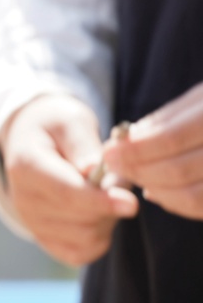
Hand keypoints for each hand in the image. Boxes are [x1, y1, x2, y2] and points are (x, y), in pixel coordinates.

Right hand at [0, 94, 138, 265]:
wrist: (32, 142)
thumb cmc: (56, 128)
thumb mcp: (70, 122)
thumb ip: (82, 144)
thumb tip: (92, 169)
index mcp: (26, 166)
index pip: (65, 193)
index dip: (100, 201)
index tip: (131, 203)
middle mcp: (22, 199)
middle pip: (79, 221)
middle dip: (110, 205)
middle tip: (117, 180)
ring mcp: (31, 222)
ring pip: (84, 239)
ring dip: (106, 220)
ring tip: (105, 194)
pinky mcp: (42, 238)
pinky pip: (79, 254)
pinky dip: (98, 239)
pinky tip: (98, 215)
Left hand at [103, 81, 202, 219]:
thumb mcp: (202, 98)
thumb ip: (168, 119)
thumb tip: (127, 141)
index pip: (173, 136)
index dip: (137, 148)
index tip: (109, 151)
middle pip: (181, 169)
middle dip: (140, 171)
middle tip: (115, 166)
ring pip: (194, 194)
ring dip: (157, 190)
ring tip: (137, 178)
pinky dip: (177, 203)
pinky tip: (159, 192)